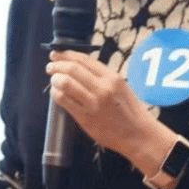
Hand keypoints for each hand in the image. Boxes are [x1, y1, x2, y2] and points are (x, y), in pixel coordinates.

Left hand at [47, 49, 175, 174]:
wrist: (137, 134)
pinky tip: (56, 93)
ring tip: (53, 80)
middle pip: (72, 69)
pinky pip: (64, 101)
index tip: (57, 54)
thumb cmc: (129, 111)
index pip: (84, 60)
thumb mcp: (121, 87)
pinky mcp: (85, 117)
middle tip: (50, 66)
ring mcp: (93, 103)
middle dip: (57, 65)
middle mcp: (103, 88)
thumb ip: (102, 77)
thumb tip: (79, 68)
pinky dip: (56, 94)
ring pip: (66, 83)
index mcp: (112, 78)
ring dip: (55, 79)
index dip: (67, 54)